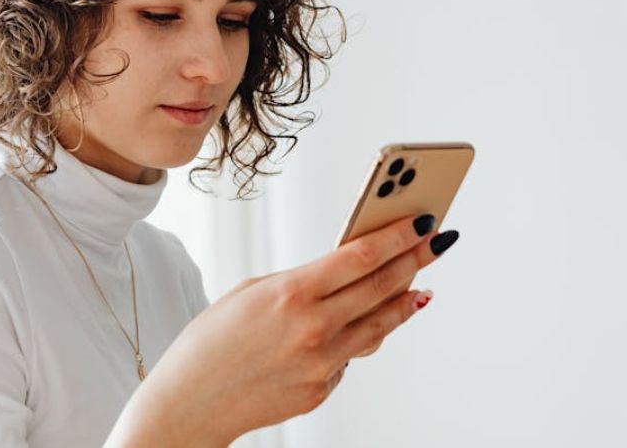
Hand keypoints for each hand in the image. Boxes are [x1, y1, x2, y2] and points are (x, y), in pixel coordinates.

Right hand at [108, 213, 457, 446]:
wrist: (189, 403)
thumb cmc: (211, 342)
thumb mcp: (251, 292)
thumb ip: (301, 281)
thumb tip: (345, 272)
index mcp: (292, 293)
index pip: (361, 257)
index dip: (397, 237)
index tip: (421, 222)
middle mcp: (313, 328)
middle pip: (381, 286)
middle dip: (415, 260)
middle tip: (436, 243)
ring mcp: (321, 363)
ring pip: (380, 324)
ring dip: (405, 301)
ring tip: (420, 286)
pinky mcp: (321, 389)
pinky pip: (350, 355)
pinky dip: (358, 337)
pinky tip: (363, 325)